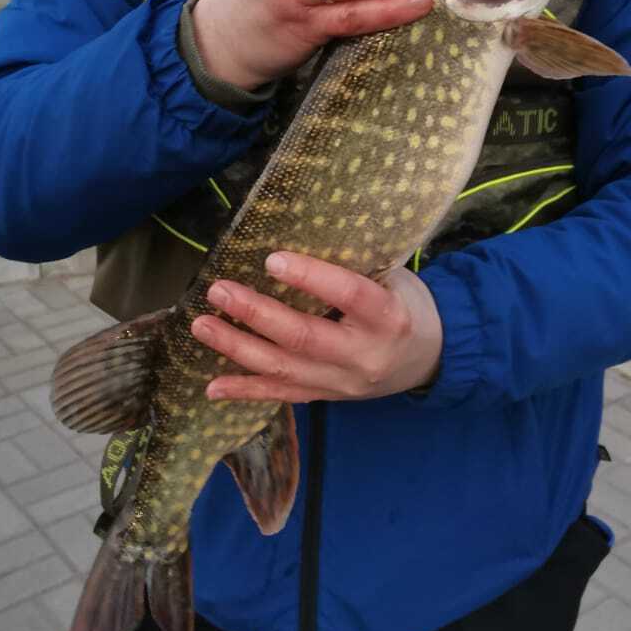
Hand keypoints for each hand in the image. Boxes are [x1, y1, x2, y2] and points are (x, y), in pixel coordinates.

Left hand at [191, 252, 442, 403]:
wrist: (429, 359)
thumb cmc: (405, 303)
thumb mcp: (394, 278)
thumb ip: (354, 265)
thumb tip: (296, 231)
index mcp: (388, 318)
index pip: (349, 295)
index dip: (311, 277)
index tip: (272, 258)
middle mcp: (364, 356)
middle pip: (304, 337)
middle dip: (256, 314)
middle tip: (219, 290)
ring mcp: (343, 384)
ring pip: (284, 369)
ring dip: (237, 347)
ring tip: (201, 325)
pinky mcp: (327, 398)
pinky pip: (281, 396)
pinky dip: (244, 391)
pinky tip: (211, 385)